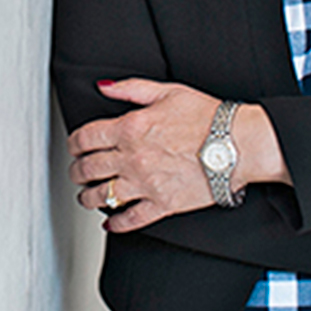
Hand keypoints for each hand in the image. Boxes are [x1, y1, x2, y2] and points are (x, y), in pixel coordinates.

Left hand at [66, 79, 223, 231]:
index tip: (75, 146)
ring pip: (103, 196)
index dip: (74, 143)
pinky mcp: (162, 204)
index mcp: (130, 129)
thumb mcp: (167, 92)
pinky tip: (110, 222)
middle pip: (88, 168)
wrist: (237, 145)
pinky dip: (116, 223)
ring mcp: (146, 184)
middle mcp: (132, 158)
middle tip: (77, 172)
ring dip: (88, 197)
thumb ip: (131, 89)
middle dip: (77, 171)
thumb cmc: (208, 119)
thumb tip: (105, 87)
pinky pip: (131, 219)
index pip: (86, 138)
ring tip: (86, 196)